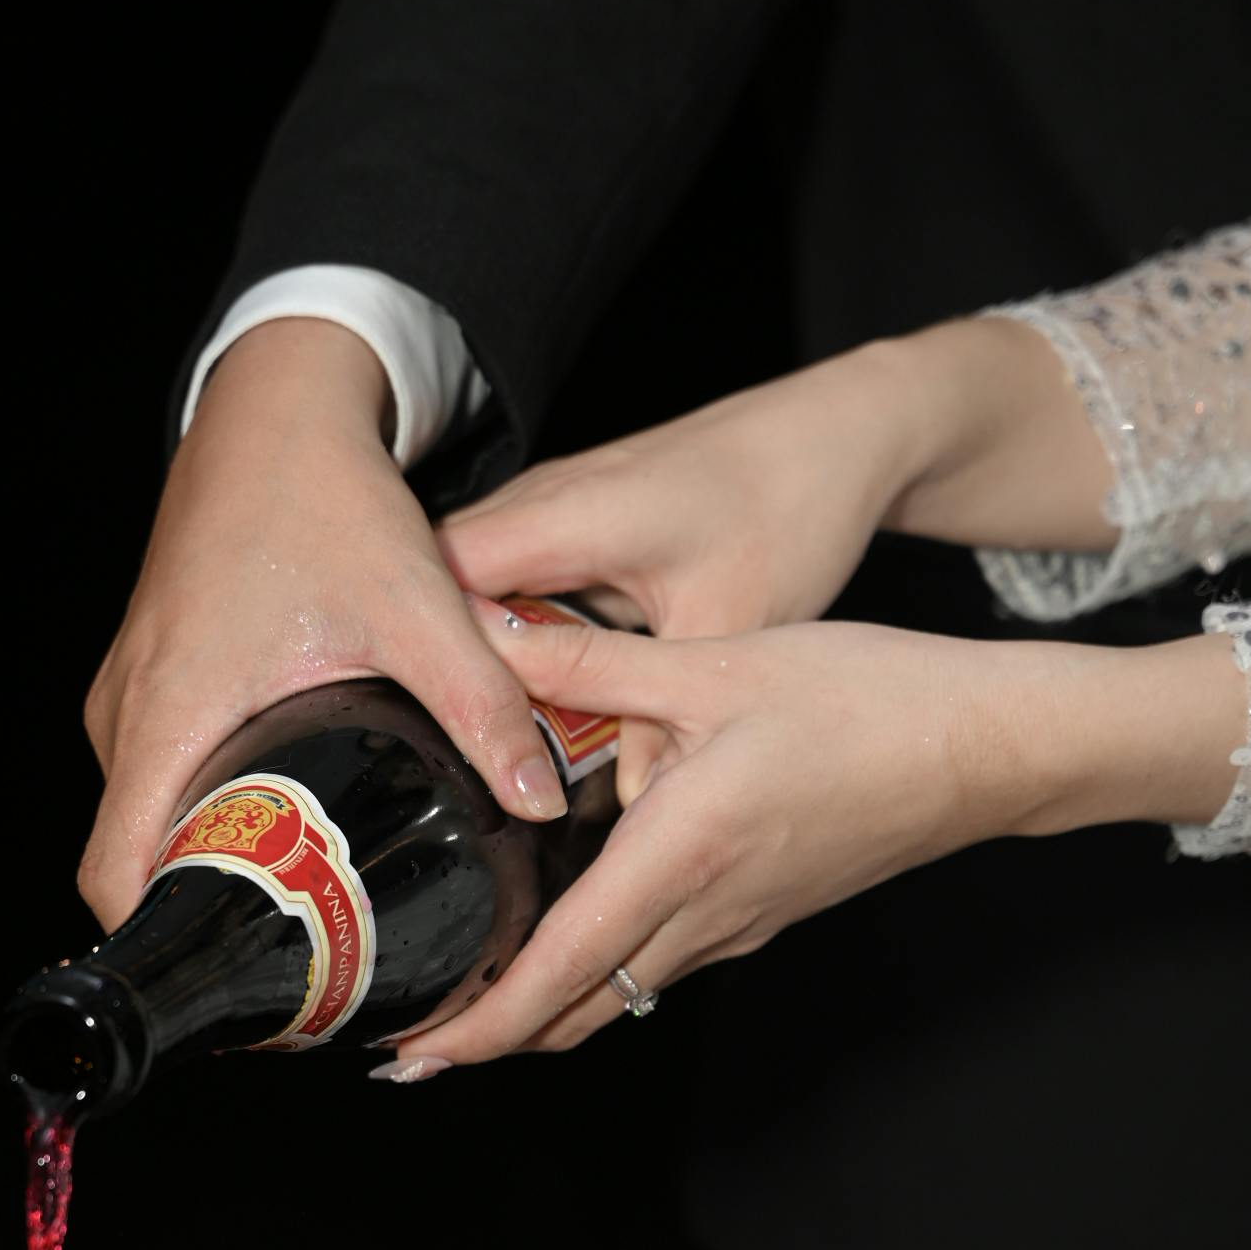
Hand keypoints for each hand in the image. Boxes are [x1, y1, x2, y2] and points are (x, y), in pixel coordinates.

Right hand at [80, 320, 566, 928]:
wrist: (275, 408)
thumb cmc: (323, 495)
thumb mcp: (416, 604)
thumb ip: (483, 705)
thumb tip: (543, 804)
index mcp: (170, 711)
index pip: (119, 873)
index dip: (170, 945)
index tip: (242, 984)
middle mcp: (129, 714)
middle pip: (136, 860)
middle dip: (209, 919)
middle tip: (300, 966)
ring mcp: (130, 694)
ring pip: (147, 818)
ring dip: (210, 865)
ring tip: (300, 911)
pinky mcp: (148, 677)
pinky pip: (158, 774)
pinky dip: (205, 813)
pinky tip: (284, 829)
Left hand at [386, 605, 1240, 1067]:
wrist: (992, 744)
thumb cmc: (872, 696)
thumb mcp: (720, 660)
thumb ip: (590, 663)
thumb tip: (483, 636)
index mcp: (682, 854)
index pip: (557, 971)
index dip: (479, 1026)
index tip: (413, 1055)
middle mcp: (707, 911)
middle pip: (577, 1009)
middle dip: (490, 1039)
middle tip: (408, 1050)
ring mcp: (740, 923)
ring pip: (619, 993)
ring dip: (542, 1010)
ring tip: (468, 1003)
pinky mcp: (763, 913)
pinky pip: (662, 961)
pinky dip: (598, 973)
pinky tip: (564, 942)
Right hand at [435, 321, 1116, 802]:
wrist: (836, 431)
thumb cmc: (788, 501)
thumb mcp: (727, 623)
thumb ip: (663, 721)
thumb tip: (628, 818)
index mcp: (556, 519)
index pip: (436, 590)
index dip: (418, 668)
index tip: (414, 747)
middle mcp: (535, 506)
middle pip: (438, 599)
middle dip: (429, 679)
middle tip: (428, 770)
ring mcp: (549, 512)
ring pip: (471, 597)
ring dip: (468, 665)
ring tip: (462, 753)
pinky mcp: (571, 526)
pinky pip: (510, 590)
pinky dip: (508, 646)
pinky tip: (524, 709)